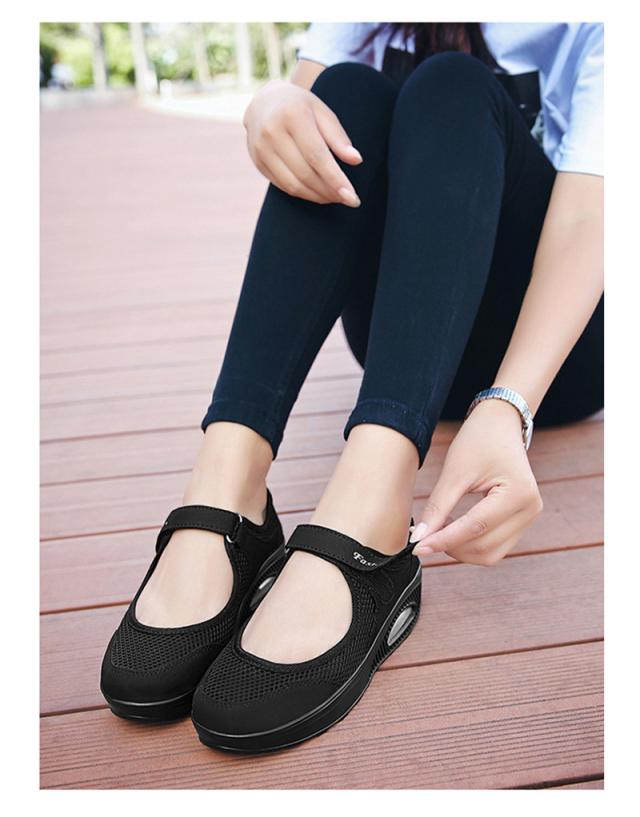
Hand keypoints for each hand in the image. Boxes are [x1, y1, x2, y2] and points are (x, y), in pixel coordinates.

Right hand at [243, 80, 362, 206]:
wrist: (264, 101)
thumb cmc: (301, 107)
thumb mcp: (323, 113)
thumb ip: (338, 137)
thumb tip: (356, 160)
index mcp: (292, 115)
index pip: (317, 156)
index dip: (336, 179)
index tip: (353, 197)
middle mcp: (272, 132)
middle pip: (305, 173)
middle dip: (329, 191)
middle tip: (348, 199)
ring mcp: (261, 149)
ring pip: (293, 185)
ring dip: (317, 196)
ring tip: (335, 198)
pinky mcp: (257, 162)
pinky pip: (283, 186)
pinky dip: (303, 193)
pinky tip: (318, 193)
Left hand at [410, 399, 543, 565]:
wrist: (500, 424)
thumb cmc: (478, 441)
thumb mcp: (454, 472)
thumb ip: (437, 507)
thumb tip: (420, 538)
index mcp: (518, 493)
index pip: (475, 527)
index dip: (444, 540)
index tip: (417, 547)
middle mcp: (530, 509)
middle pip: (485, 547)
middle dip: (451, 546)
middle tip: (424, 536)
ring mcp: (529, 517)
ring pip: (490, 553)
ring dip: (461, 549)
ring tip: (439, 530)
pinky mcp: (522, 521)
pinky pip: (495, 546)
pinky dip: (471, 544)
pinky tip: (453, 528)